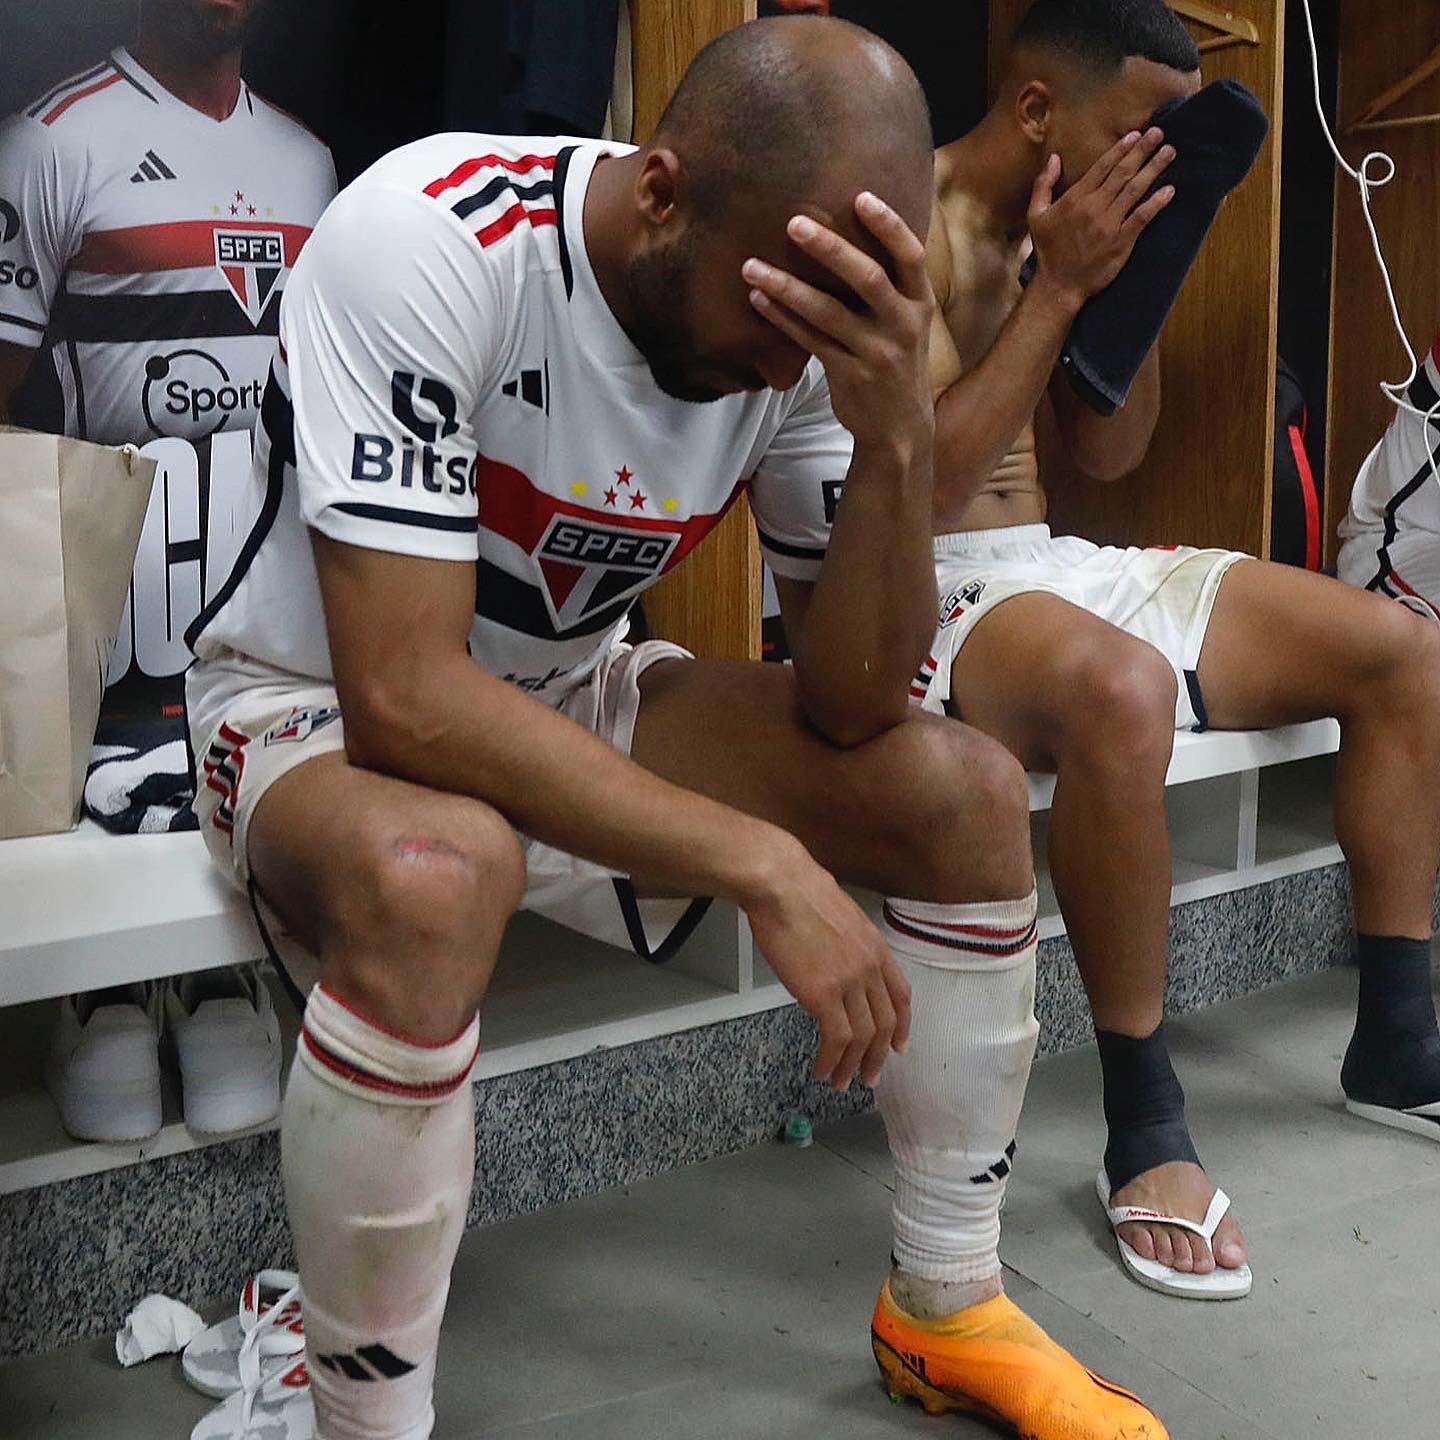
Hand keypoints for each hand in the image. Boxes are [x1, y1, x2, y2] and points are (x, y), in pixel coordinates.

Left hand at [742, 192, 934, 458]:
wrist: (900, 427)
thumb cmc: (896, 360)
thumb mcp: (907, 322)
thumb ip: (887, 286)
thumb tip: (842, 235)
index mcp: (919, 303)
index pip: (911, 255)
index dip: (888, 225)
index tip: (861, 196)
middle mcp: (903, 325)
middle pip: (867, 278)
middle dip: (830, 248)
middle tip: (793, 223)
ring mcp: (877, 353)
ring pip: (827, 312)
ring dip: (786, 286)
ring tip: (750, 267)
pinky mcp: (850, 375)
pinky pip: (809, 341)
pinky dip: (782, 318)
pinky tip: (758, 300)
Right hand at [743, 842, 911, 1089]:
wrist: (782, 885)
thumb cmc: (799, 892)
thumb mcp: (838, 916)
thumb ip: (847, 944)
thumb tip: (836, 959)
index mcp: (876, 947)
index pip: (901, 994)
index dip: (902, 1025)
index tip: (898, 1046)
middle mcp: (870, 967)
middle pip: (884, 1022)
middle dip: (877, 1055)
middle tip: (869, 1077)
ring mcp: (849, 982)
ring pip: (862, 1036)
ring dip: (853, 1065)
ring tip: (842, 1082)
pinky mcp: (823, 994)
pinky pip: (836, 1038)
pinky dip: (832, 1060)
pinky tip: (823, 1069)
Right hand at [1028, 128, 1175, 308]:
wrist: (1058, 286)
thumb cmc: (1048, 251)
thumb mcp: (1036, 215)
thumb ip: (1043, 185)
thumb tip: (1054, 158)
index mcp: (1075, 198)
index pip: (1102, 166)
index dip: (1121, 149)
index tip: (1136, 135)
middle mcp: (1094, 207)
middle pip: (1122, 173)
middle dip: (1142, 151)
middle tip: (1159, 133)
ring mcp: (1109, 224)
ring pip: (1135, 190)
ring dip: (1154, 168)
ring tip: (1169, 152)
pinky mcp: (1121, 242)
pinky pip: (1141, 217)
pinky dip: (1156, 203)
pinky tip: (1169, 190)